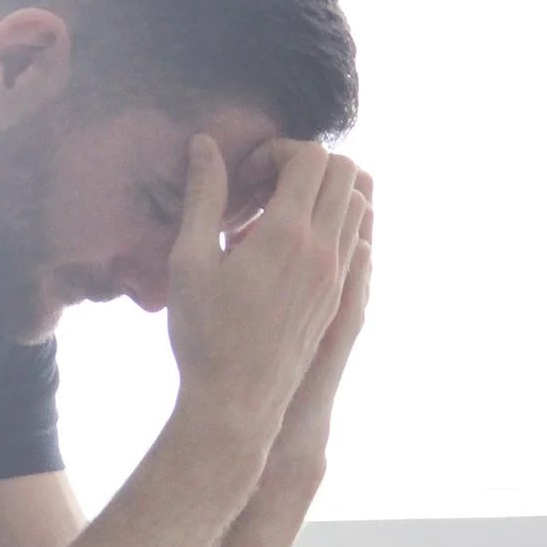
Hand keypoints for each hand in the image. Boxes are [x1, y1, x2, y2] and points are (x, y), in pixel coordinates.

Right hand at [165, 135, 369, 445]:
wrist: (237, 402)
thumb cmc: (204, 335)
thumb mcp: (188, 261)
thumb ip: (203, 197)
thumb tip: (205, 144)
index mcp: (287, 235)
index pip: (311, 157)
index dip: (277, 152)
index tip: (245, 179)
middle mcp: (323, 249)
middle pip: (344, 171)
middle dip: (304, 165)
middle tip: (264, 190)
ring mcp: (338, 274)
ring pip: (357, 203)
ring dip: (321, 194)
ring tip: (275, 218)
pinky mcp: (339, 296)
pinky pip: (353, 238)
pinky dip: (327, 225)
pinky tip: (284, 250)